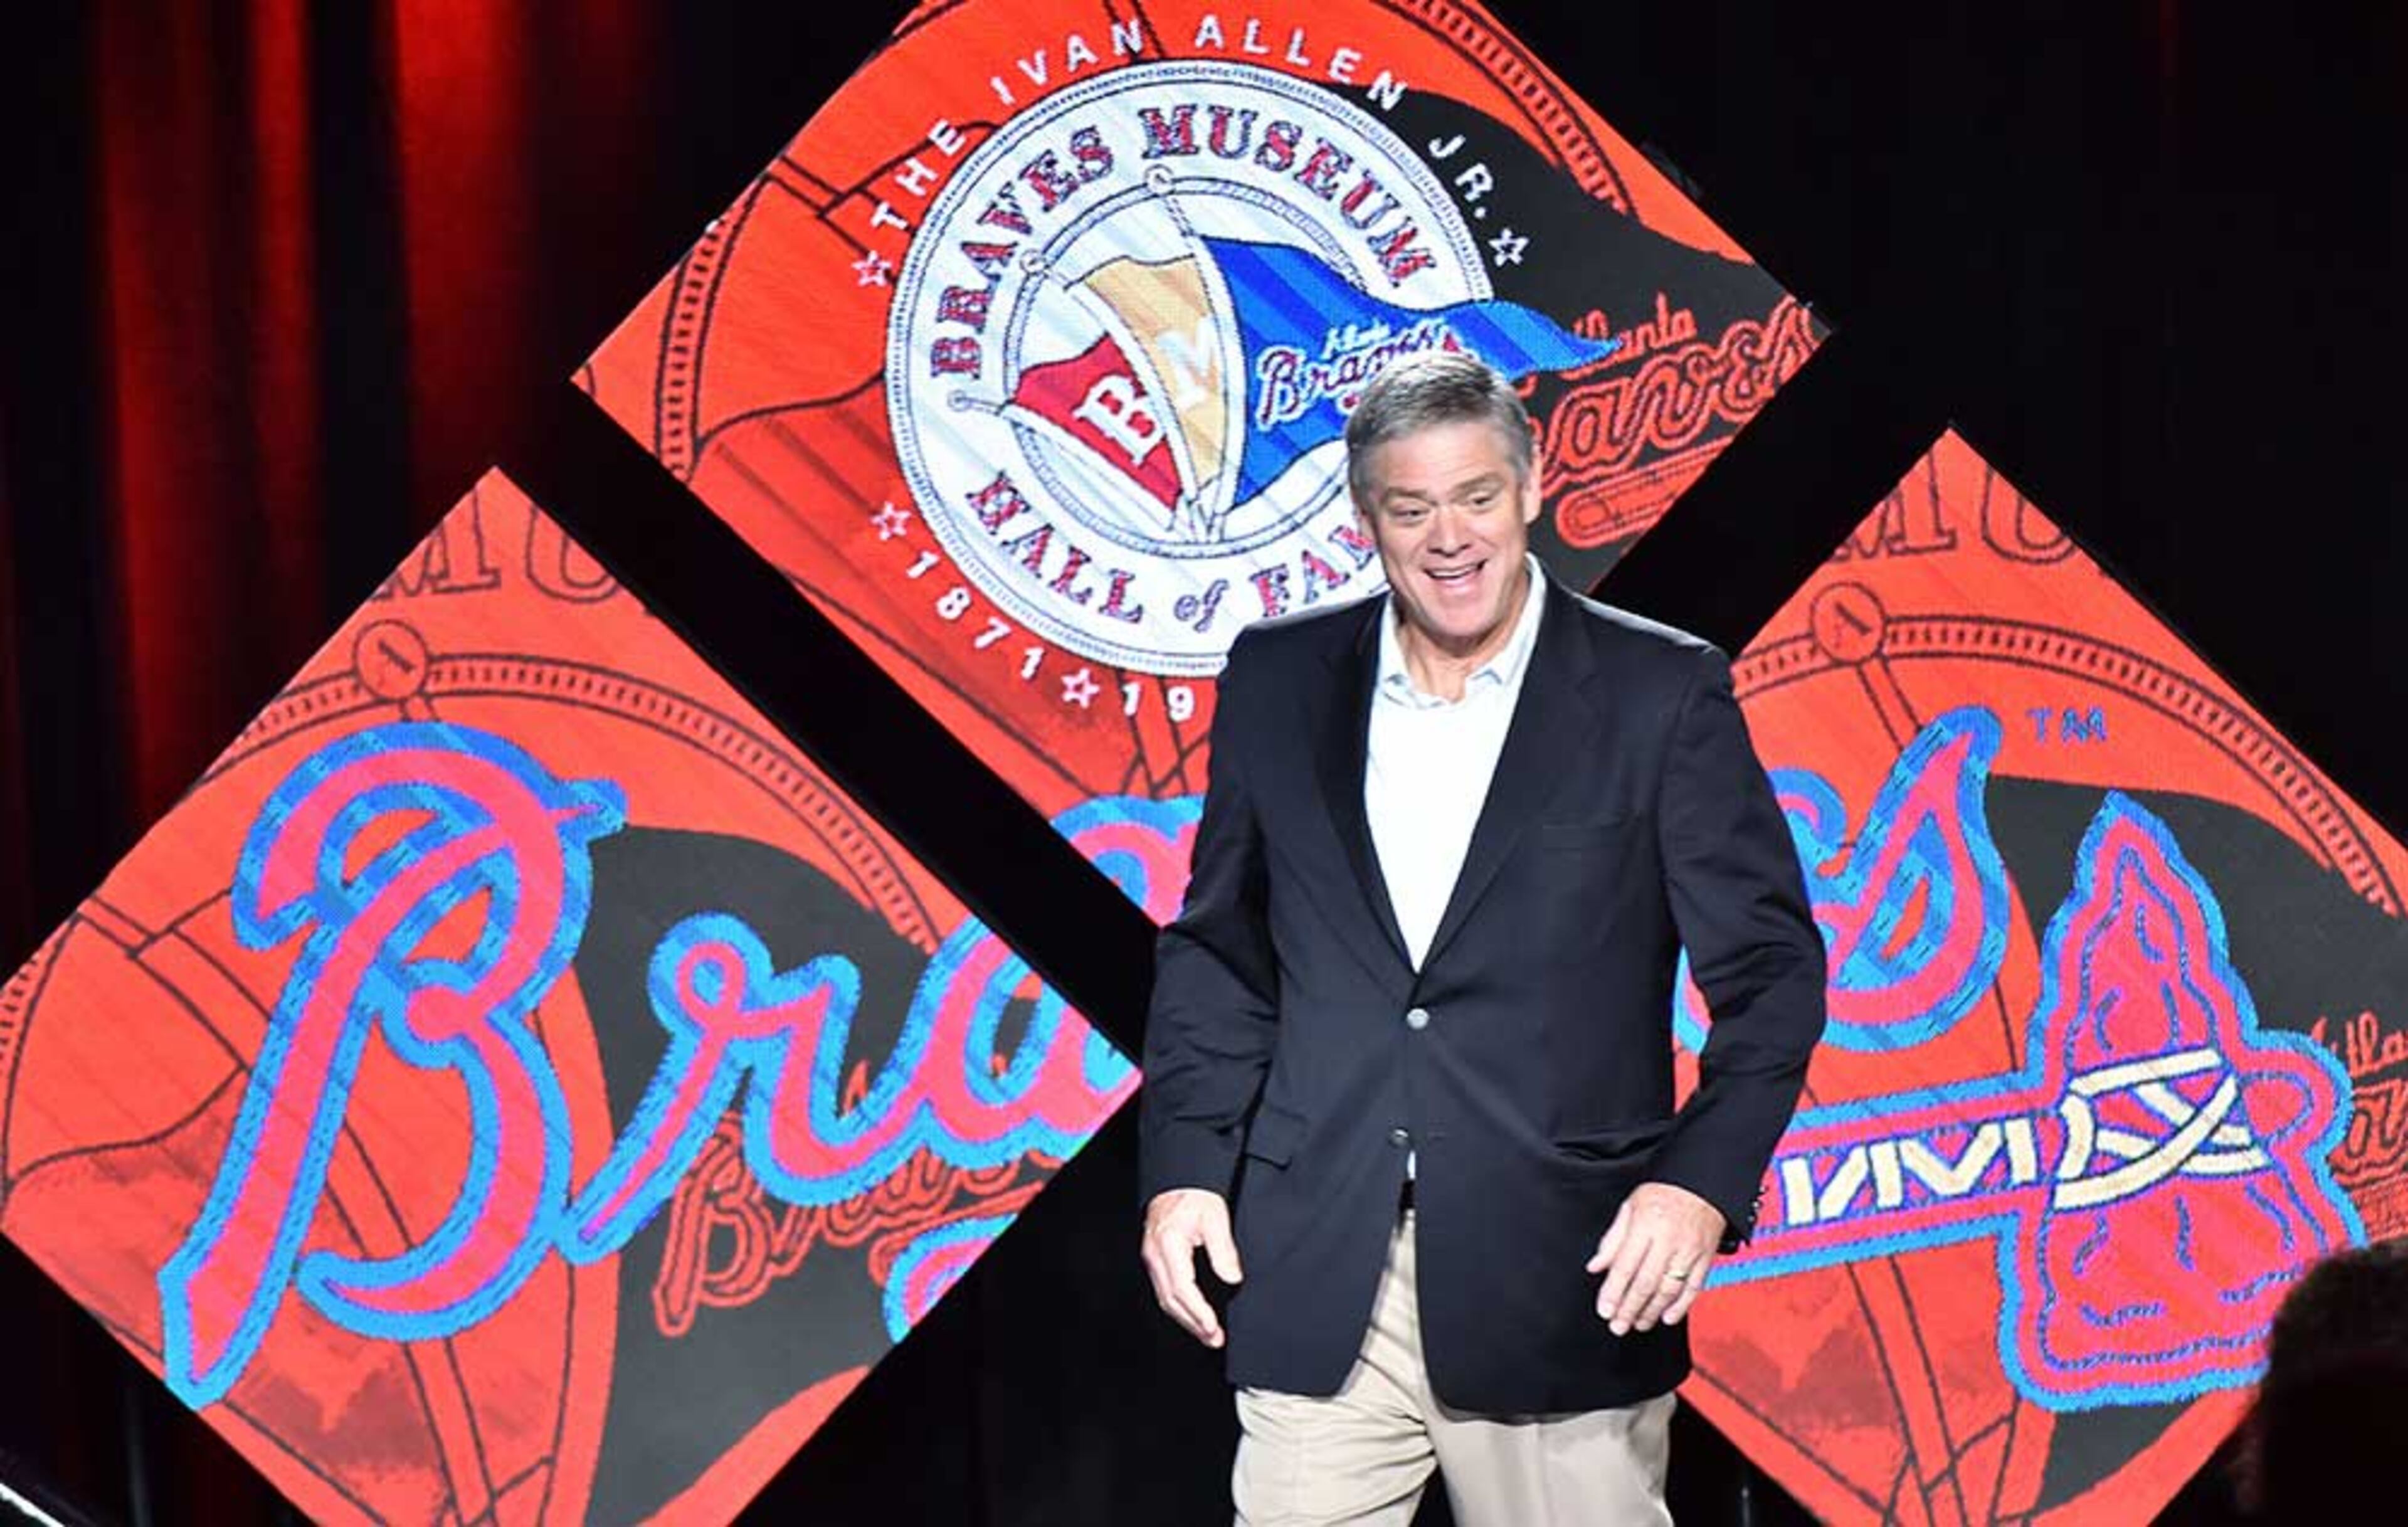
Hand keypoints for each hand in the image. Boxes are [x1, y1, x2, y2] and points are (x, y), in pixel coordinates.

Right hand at [1141, 1188, 1243, 1347]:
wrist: (1178, 1181)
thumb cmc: (1196, 1197)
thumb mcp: (1215, 1217)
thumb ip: (1223, 1249)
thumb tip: (1232, 1278)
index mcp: (1168, 1244)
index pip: (1182, 1288)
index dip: (1198, 1312)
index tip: (1213, 1327)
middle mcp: (1155, 1255)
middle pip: (1171, 1299)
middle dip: (1193, 1323)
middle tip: (1214, 1339)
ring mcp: (1152, 1258)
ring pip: (1165, 1298)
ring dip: (1186, 1320)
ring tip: (1208, 1335)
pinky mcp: (1155, 1260)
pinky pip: (1165, 1290)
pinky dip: (1180, 1307)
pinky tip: (1193, 1316)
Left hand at [1586, 1182, 1725, 1335]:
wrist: (1702, 1182)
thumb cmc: (1664, 1193)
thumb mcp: (1630, 1207)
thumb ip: (1613, 1238)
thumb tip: (1596, 1266)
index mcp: (1645, 1225)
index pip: (1625, 1266)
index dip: (1613, 1291)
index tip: (1604, 1310)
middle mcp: (1668, 1240)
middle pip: (1646, 1282)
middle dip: (1630, 1308)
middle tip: (1618, 1326)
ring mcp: (1689, 1251)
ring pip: (1669, 1289)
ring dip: (1651, 1311)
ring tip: (1638, 1324)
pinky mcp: (1705, 1258)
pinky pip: (1694, 1287)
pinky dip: (1681, 1306)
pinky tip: (1666, 1317)